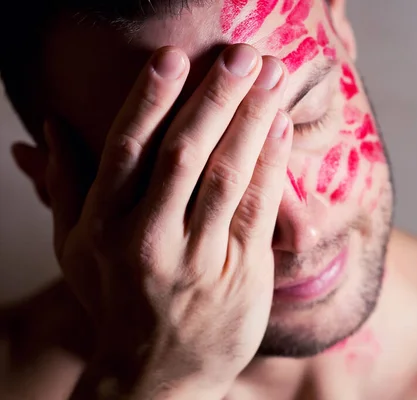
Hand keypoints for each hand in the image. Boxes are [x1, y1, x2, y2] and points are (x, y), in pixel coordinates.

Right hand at [43, 44, 290, 398]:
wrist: (157, 373)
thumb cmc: (116, 299)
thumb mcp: (76, 248)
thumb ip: (65, 184)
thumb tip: (46, 126)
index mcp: (103, 227)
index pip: (127, 149)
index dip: (152, 99)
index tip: (174, 57)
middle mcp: (147, 240)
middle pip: (184, 154)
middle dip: (216, 97)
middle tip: (242, 54)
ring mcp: (197, 258)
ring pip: (226, 175)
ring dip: (252, 120)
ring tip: (270, 76)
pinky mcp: (239, 272)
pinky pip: (258, 207)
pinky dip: (272, 162)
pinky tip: (281, 125)